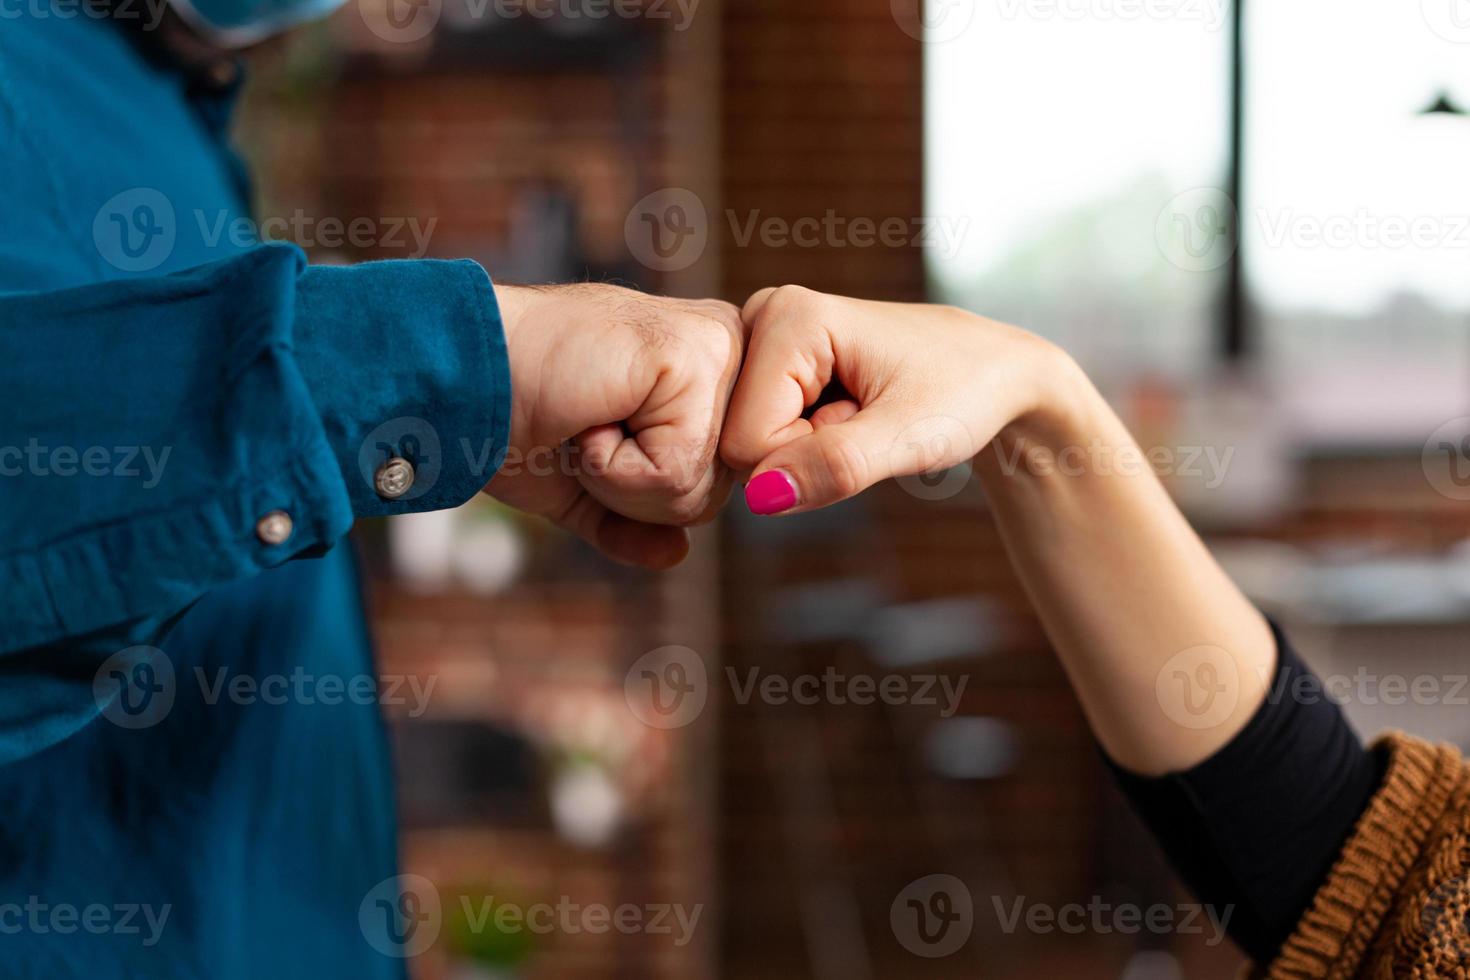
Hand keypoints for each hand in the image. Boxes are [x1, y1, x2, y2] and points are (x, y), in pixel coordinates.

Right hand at [486, 282, 743, 568]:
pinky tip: (584, 416)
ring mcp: (715, 347)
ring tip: (582, 419)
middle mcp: (724, 348)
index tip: (588, 429)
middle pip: (712, 495)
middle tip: (581, 426)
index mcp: (706, 371)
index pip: (716, 485)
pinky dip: (612, 468)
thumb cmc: (510, 414)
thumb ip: (633, 520)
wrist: (457, 378)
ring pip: (696, 490)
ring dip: (618, 479)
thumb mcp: (580, 484)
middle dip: (632, 492)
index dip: (642, 490)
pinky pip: (674, 473)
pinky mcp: (692, 356)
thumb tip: (676, 554)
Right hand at [719, 285, 1072, 513]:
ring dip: (807, 445)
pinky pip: (758, 428)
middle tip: (862, 419)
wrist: (994, 370)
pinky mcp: (768, 353)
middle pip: (740, 437)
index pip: (747, 441)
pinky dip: (805, 435)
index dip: (807, 457)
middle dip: (803, 450)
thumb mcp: (909, 437)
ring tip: (859, 413)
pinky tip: (846, 409)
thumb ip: (835, 465)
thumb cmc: (965, 393)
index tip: (864, 423)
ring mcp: (761, 332)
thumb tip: (761, 497)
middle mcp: (762, 312)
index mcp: (788, 316)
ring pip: (748, 438)